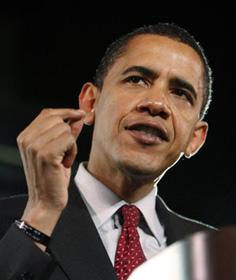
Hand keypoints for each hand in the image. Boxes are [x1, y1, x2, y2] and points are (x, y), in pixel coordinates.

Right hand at [17, 108, 85, 240]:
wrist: (45, 202)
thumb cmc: (52, 177)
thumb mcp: (58, 151)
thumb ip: (66, 133)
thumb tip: (78, 118)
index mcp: (25, 136)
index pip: (47, 113)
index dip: (66, 111)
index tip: (80, 114)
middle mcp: (27, 139)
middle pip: (57, 118)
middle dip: (69, 132)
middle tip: (67, 150)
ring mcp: (35, 146)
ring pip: (65, 128)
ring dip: (71, 144)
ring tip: (64, 159)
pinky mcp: (46, 154)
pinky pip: (69, 139)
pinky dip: (73, 151)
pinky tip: (65, 163)